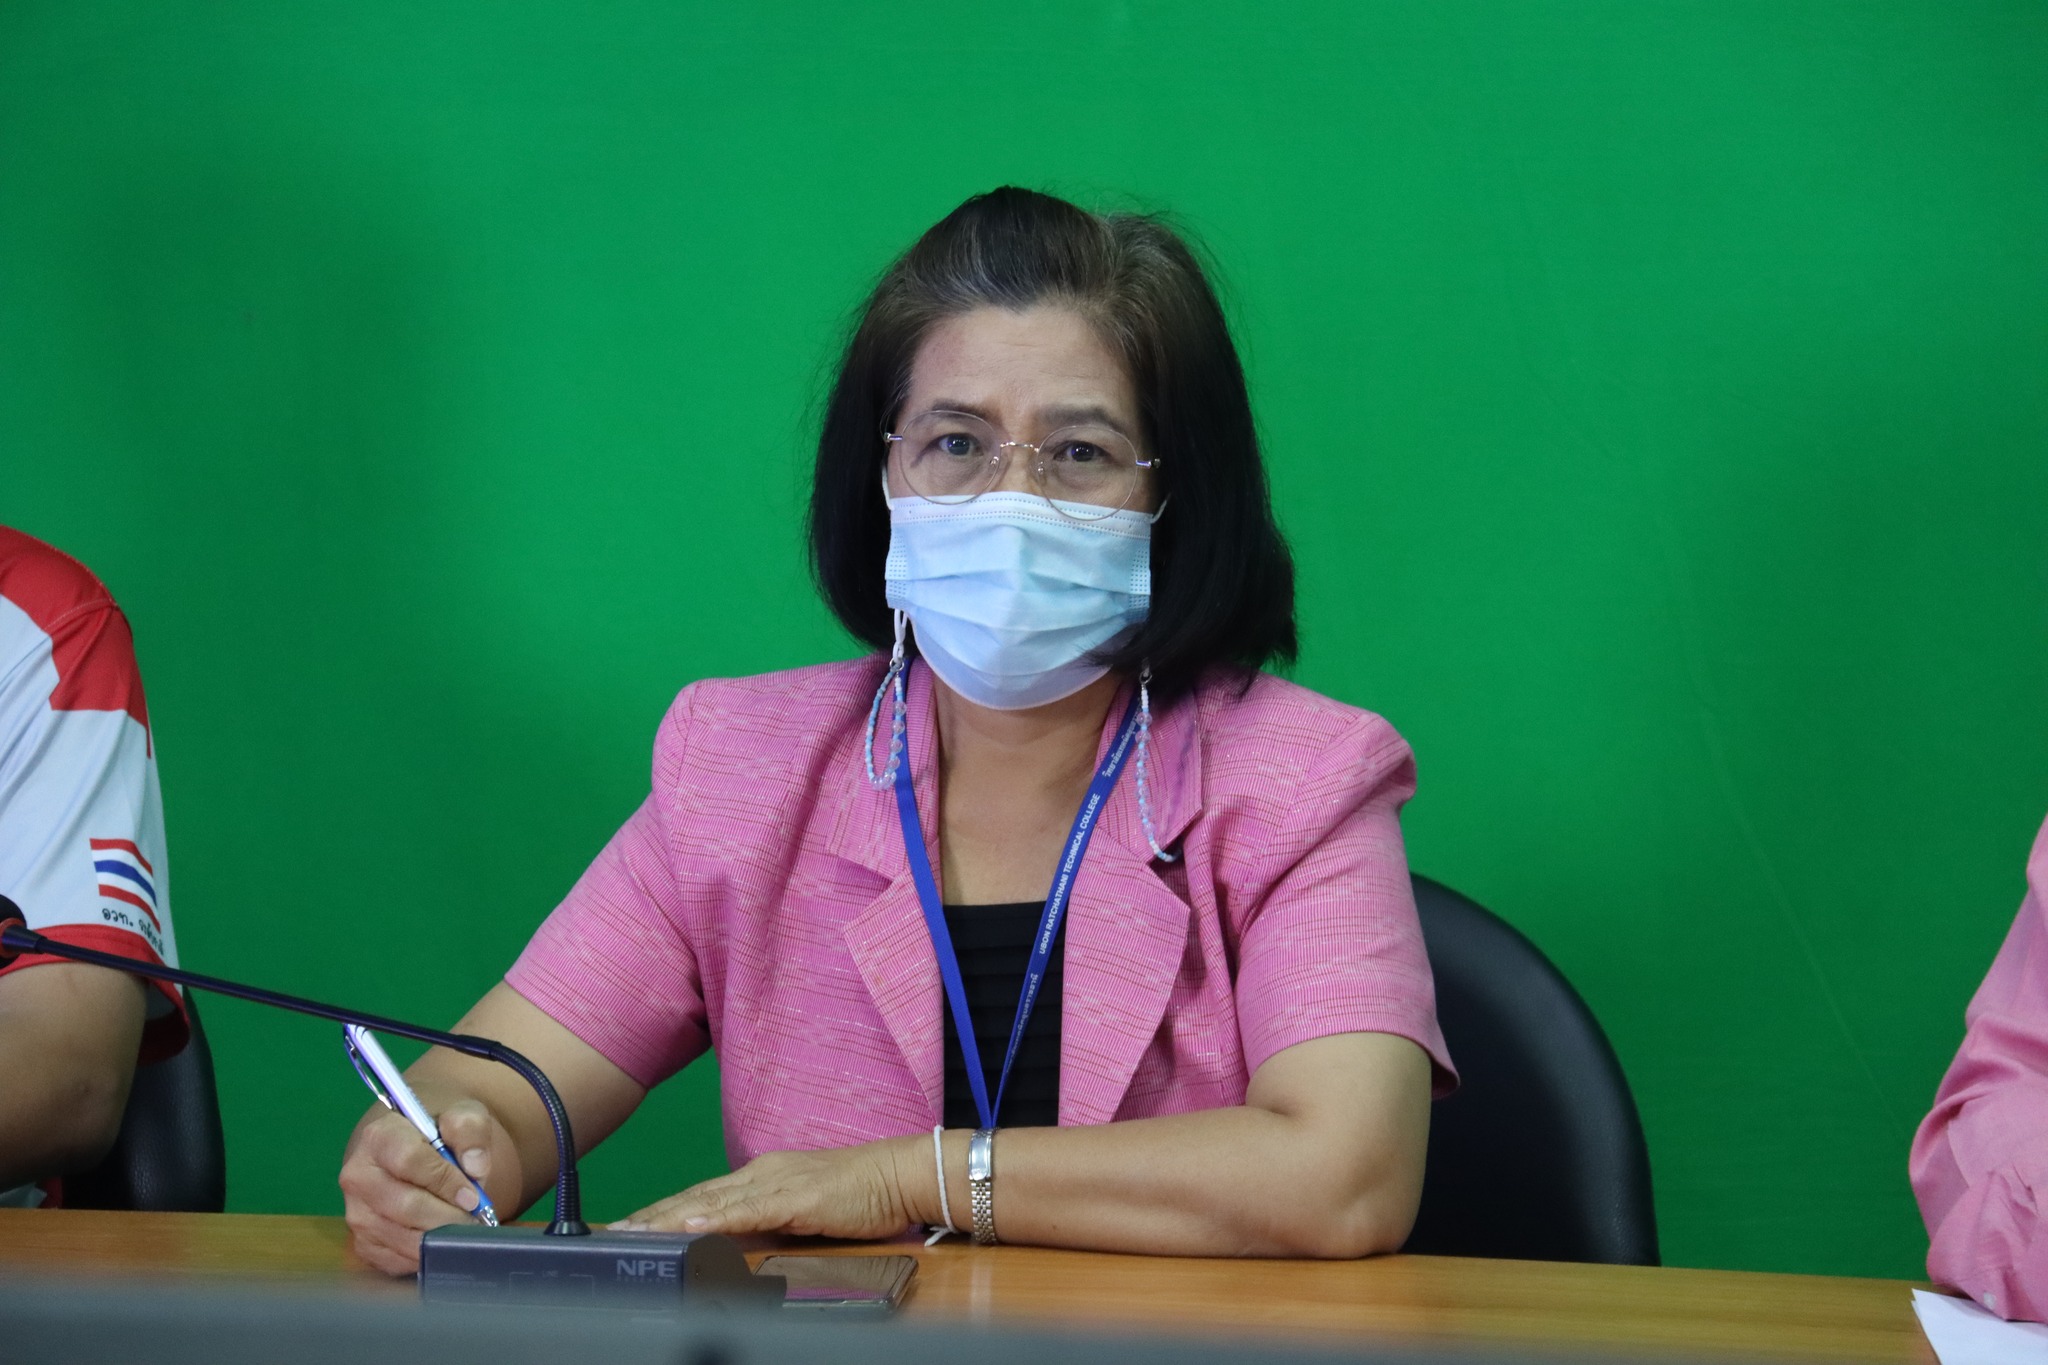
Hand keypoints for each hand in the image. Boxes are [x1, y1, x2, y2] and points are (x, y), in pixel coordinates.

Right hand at [339, 1098, 515, 1275]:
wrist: (414, 1154)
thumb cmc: (438, 1135)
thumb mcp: (460, 1117)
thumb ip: (471, 1130)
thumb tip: (476, 1165)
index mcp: (378, 1137)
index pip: (409, 1160)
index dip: (445, 1180)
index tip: (473, 1194)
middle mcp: (358, 1176)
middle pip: (406, 1206)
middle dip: (448, 1216)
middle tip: (476, 1219)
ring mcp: (357, 1213)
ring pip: (403, 1238)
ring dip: (441, 1238)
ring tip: (465, 1228)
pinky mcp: (363, 1244)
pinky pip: (398, 1260)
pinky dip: (428, 1254)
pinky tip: (444, 1239)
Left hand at [612, 1139, 915, 1239]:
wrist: (900, 1174)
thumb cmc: (860, 1193)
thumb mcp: (803, 1209)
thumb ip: (770, 1221)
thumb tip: (738, 1244)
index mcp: (762, 1176)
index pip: (702, 1196)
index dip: (664, 1211)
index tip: (631, 1226)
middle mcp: (761, 1174)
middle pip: (696, 1197)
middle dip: (654, 1215)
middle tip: (615, 1231)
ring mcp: (777, 1183)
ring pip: (712, 1203)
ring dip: (670, 1219)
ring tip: (636, 1232)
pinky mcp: (796, 1198)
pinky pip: (748, 1211)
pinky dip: (715, 1220)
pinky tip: (690, 1229)